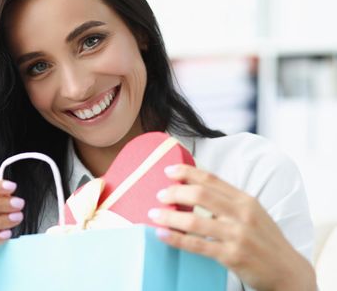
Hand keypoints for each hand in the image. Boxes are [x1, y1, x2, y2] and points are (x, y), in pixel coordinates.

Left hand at [148, 165, 315, 290]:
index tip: (169, 171)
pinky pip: (197, 245)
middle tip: (160, 195)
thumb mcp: (252, 213)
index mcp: (245, 200)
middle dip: (175, 193)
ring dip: (169, 216)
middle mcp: (242, 214)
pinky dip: (176, 239)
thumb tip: (194, 189)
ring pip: (194, 222)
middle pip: (200, 195)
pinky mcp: (232, 256)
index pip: (211, 179)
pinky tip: (162, 234)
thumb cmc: (264, 239)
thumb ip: (227, 201)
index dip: (187, 172)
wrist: (287, 271)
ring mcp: (237, 235)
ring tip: (154, 214)